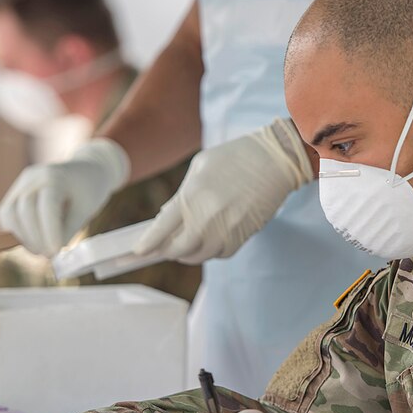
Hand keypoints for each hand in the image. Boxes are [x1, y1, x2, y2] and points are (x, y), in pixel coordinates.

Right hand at [0, 138, 130, 255]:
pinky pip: (6, 213)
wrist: (84, 170)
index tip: (55, 252)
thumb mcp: (85, 210)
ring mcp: (21, 182)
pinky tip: (30, 240)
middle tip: (48, 254)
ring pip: (8, 212)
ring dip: (21, 236)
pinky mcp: (15, 191)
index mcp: (56, 176)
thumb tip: (51, 251)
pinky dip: (15, 230)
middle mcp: (34, 176)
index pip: (47, 205)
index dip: (49, 231)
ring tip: (39, 250)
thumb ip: (68, 230)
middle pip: (24, 208)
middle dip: (35, 237)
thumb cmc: (88, 192)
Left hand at [132, 119, 311, 263]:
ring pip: (200, 255)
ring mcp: (227, 229)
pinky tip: (208, 240)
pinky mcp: (244, 236)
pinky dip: (211, 251)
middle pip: (179, 250)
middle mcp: (209, 217)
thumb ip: (182, 195)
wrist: (275, 160)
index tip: (138, 251)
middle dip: (168, 251)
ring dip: (189, 253)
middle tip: (161, 249)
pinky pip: (220, 253)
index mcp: (193, 195)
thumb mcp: (200, 167)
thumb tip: (168, 219)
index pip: (163, 228)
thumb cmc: (234, 157)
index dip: (148, 243)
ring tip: (185, 244)